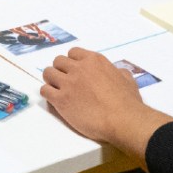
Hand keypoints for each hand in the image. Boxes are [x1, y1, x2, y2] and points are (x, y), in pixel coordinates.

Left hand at [40, 47, 172, 163]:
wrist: (122, 120)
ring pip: (48, 73)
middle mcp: (78, 68)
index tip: (75, 71)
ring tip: (57, 89)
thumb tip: (116, 71)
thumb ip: (118, 71)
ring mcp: (68, 83)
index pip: (73, 53)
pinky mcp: (60, 100)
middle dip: (60, 70)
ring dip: (51, 80)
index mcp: (94, 60)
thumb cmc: (128, 101)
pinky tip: (54, 99)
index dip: (72, 62)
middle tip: (65, 81)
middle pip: (58, 61)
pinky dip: (47, 93)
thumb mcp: (127, 78)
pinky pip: (44, 90)